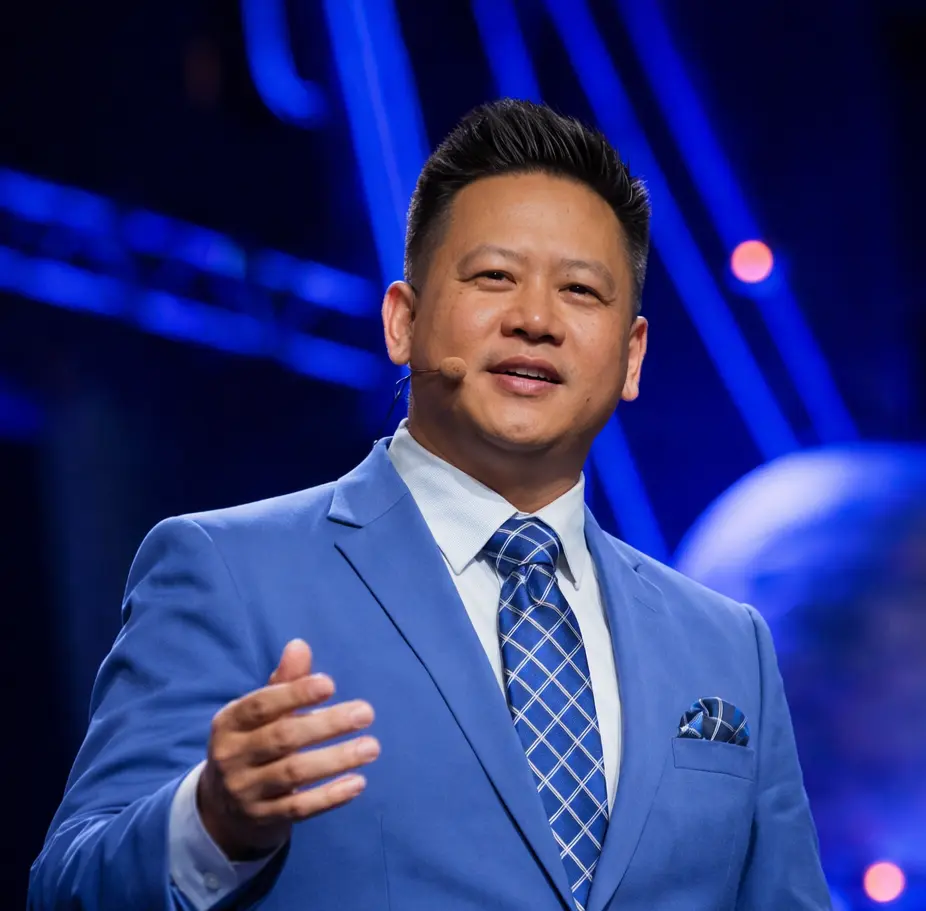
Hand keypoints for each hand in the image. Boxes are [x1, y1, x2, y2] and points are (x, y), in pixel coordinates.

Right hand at [197, 639, 377, 859]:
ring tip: (372, 747)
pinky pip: (299, 808)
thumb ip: (283, 682)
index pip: (261, 705)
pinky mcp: (263, 819)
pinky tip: (358, 782)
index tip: (331, 684)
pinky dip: (330, 796)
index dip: (295, 693)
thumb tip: (299, 645)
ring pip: (294, 773)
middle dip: (327, 725)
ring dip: (336, 759)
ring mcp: (245, 791)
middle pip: (283, 738)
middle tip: (366, 713)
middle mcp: (231, 757)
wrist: (222, 807)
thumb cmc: (252, 742)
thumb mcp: (259, 712)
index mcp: (229, 722)